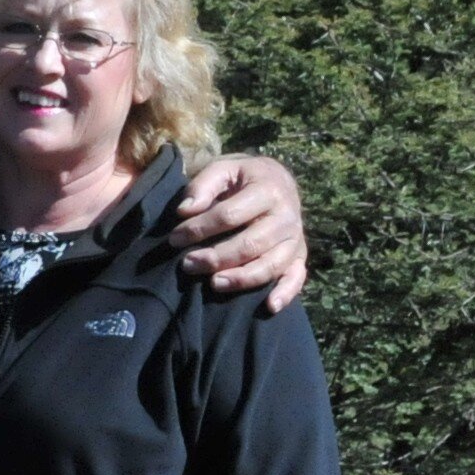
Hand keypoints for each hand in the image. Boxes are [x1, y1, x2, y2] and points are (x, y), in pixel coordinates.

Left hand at [173, 153, 307, 309]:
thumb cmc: (242, 177)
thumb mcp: (223, 168)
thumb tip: (185, 210)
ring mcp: (295, 238)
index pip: (229, 215)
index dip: (199, 229)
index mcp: (268, 190)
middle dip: (216, 258)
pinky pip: (296, 277)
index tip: (175, 238)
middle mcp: (287, 215)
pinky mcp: (298, 255)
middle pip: (250, 244)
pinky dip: (286, 293)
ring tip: (214, 284)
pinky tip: (269, 306)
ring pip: (270, 264)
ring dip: (241, 278)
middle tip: (187, 265)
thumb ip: (203, 185)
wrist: (276, 179)